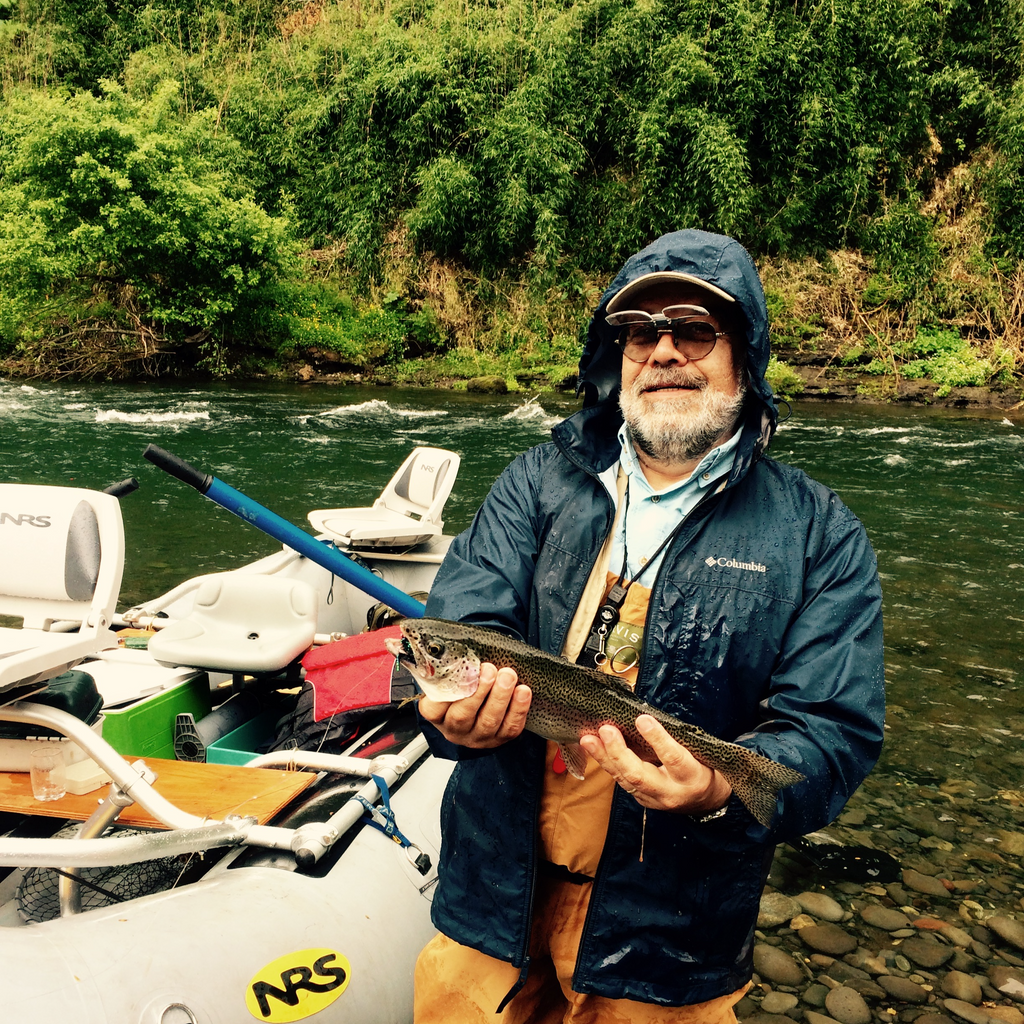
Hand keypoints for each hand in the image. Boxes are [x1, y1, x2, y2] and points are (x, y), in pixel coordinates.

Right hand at [418, 663, 531, 748]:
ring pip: (488, 722)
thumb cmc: (464, 685)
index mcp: (437, 715)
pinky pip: (510, 727)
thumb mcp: (450, 678)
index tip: (461, 673)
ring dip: (500, 697)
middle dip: (478, 692)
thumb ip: (450, 668)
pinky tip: (523, 691)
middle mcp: (455, 729)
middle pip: (463, 716)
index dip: (445, 693)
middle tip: (490, 670)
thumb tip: (449, 647)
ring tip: (508, 675)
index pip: (433, 708)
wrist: (482, 704)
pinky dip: (518, 709)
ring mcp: (477, 737)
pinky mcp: (499, 739)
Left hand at [579, 714, 732, 813]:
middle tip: (606, 730)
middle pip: (640, 775)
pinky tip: (595, 749)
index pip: (673, 758)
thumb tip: (645, 717)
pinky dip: (607, 764)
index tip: (642, 719)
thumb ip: (677, 739)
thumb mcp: (700, 753)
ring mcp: (653, 800)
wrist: (707, 802)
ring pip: (625, 780)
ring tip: (588, 739)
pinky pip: (622, 782)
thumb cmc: (703, 769)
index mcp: (691, 777)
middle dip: (619, 753)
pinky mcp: (642, 800)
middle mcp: (670, 792)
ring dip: (604, 758)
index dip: (657, 739)